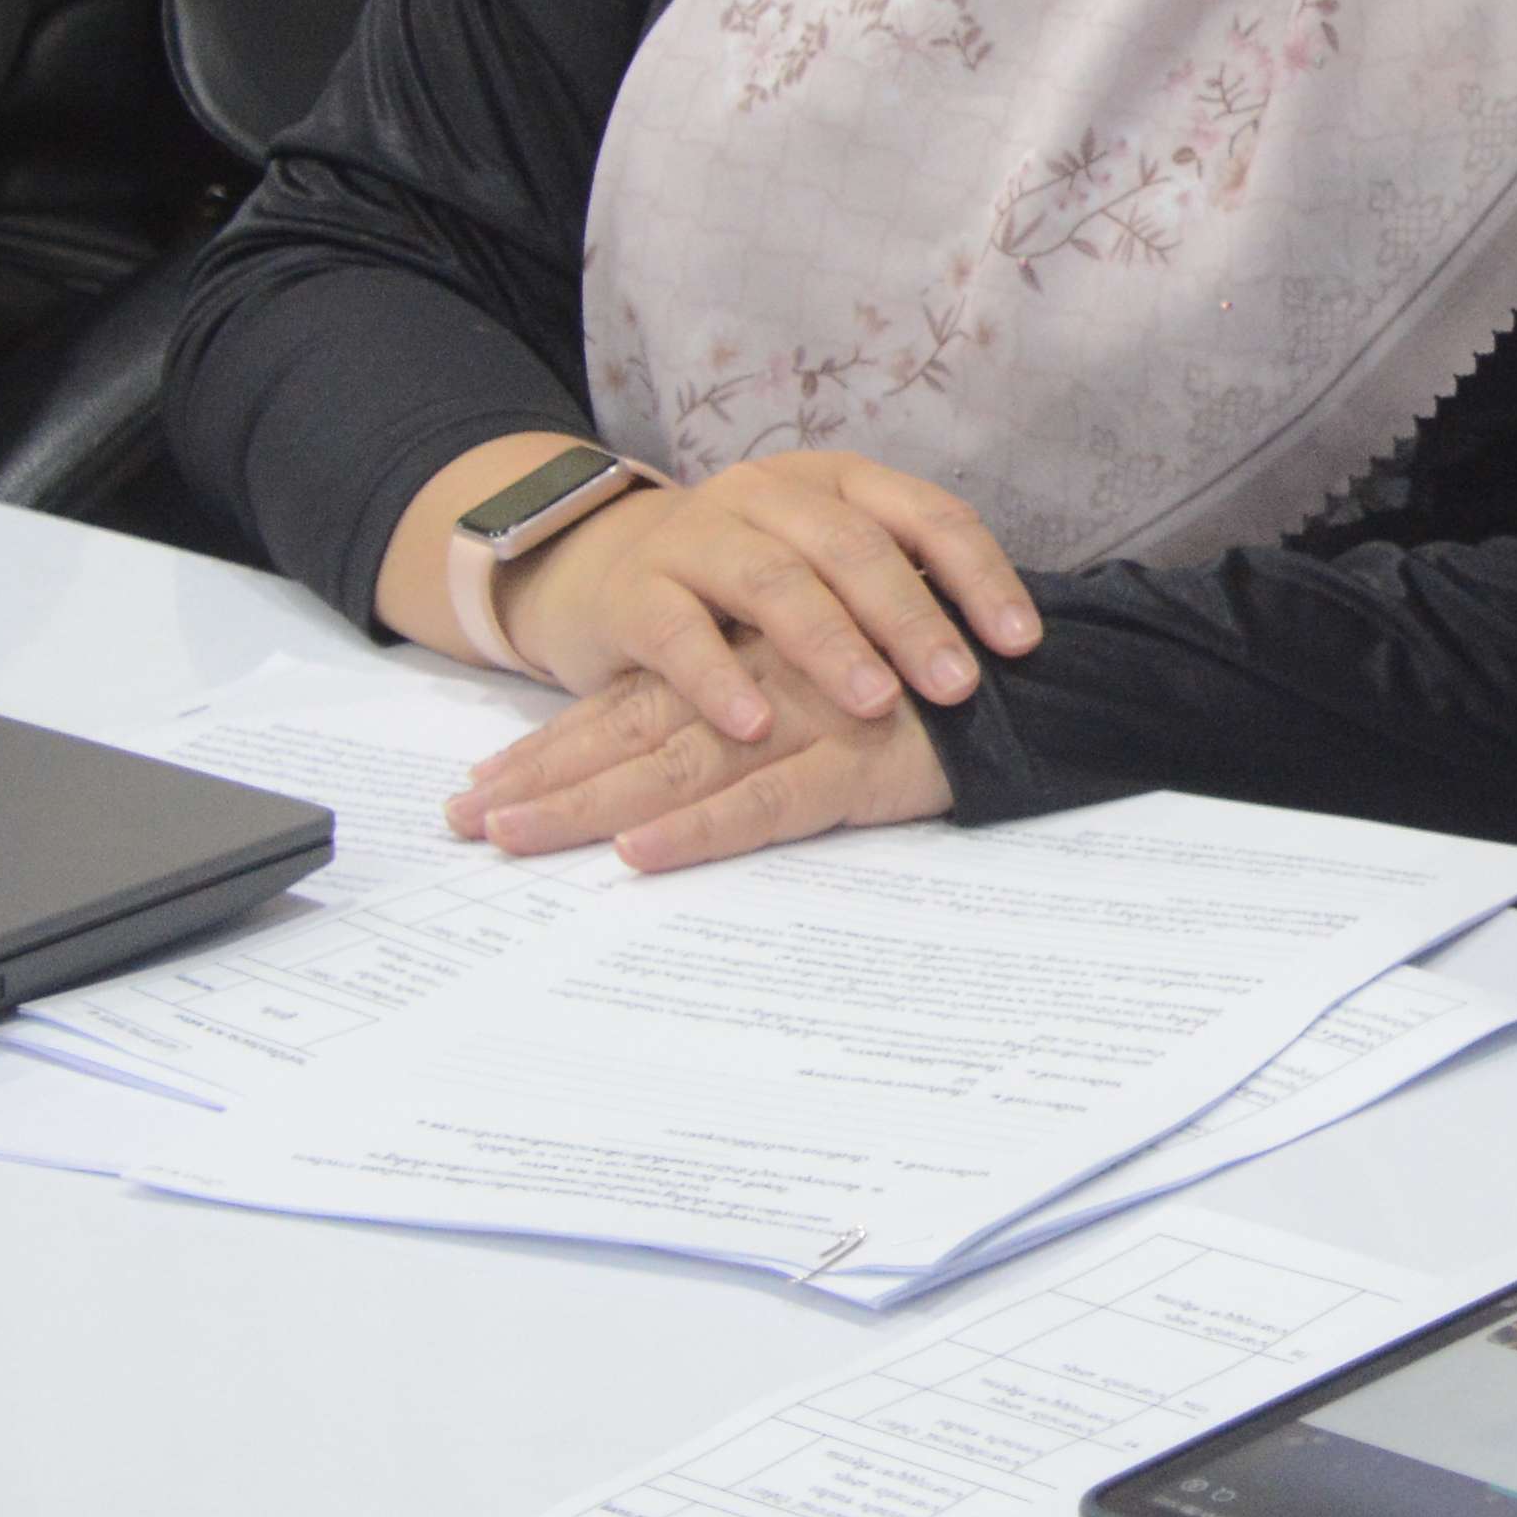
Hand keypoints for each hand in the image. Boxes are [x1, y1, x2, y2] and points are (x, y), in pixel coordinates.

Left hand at [449, 650, 947, 870]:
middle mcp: (770, 683)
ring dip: (587, 804)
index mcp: (759, 663)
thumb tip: (676, 777)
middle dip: (542, 780)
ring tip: (512, 837)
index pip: (635, 705)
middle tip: (461, 823)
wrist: (1055, 683)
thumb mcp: (844, 687)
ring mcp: (811, 721)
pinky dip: (700, 830)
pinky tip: (640, 854)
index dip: (555, 746)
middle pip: (633, 734)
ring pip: (677, 767)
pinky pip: (766, 803)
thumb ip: (769, 708)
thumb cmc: (947, 691)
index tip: (480, 787)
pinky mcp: (861, 766)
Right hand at [492, 452, 1039, 737]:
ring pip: (773, 581)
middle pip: (854, 547)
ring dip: (831, 645)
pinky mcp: (633, 589)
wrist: (599, 568)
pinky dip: (719, 679)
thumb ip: (894, 594)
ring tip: (876, 703)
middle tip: (957, 686)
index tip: (1022, 644)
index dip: (980, 575)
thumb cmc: (743, 585)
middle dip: (913, 618)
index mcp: (838, 483)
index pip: (927, 515)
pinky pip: (678, 632)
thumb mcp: (823, 568)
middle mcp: (770, 493)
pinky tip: (755, 725)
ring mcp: (697, 533)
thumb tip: (1002, 657)